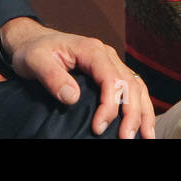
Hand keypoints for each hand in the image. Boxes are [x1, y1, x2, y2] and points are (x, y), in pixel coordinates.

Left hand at [0, 17, 154, 138]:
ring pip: (137, 87)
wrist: (33, 41)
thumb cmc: (34, 51)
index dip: (110, 105)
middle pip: (130, 84)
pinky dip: (141, 107)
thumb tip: (73, 97)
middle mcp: (107, 55)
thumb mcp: (35, 61)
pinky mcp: (110, 73)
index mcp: (91, 50)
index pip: (111, 79)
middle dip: (132, 114)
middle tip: (126, 139)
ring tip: (147, 137)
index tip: (98, 128)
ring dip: (143, 113)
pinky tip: (143, 125)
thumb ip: (52, 77)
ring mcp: (111, 64)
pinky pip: (132, 89)